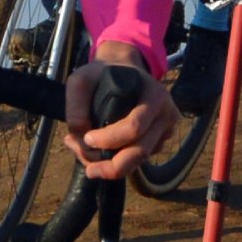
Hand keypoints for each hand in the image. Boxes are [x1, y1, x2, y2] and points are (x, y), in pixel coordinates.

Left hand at [63, 42, 175, 181]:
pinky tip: (97, 151)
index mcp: (154, 96)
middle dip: (113, 166)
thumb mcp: (82, 79)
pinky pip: (139, 159)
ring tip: (83, 154)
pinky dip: (116, 161)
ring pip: (139, 160)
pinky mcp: (159, 141)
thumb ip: (75, 103)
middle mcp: (166, 115)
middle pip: (141, 151)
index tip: (87, 138)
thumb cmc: (103, 74)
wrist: (124, 70)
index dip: (110, 139)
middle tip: (89, 171)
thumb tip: (79, 133)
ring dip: (110, 166)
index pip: (135, 127)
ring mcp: (165, 130)